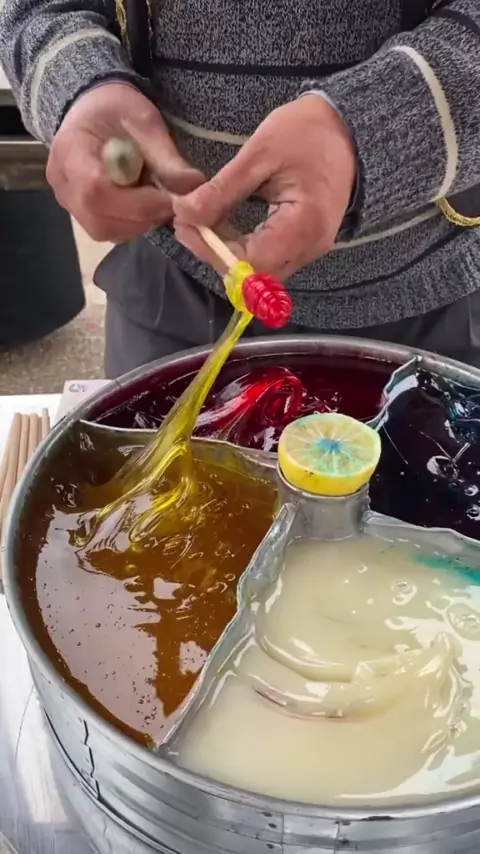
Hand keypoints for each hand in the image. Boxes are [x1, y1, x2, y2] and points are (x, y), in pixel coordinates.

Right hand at [47, 83, 203, 242]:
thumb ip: (166, 156)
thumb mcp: (144, 121)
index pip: (96, 190)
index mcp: (71, 150)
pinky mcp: (80, 214)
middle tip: (169, 201)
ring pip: (105, 230)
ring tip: (156, 199)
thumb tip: (194, 186)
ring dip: (140, 223)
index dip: (137, 202)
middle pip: (100, 218)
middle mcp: (62, 183)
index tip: (169, 198)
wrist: (90, 111)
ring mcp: (68, 203)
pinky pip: (108, 231)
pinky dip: (133, 224)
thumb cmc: (115, 110)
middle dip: (143, 216)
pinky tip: (144, 205)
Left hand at [174, 95, 355, 278]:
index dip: (212, 251)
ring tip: (201, 222)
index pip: (249, 262)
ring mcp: (309, 250)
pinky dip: (241, 249)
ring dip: (226, 253)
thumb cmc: (307, 133)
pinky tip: (223, 226)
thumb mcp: (259, 154)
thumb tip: (185, 214)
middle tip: (188, 223)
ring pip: (258, 272)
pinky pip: (268, 260)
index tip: (185, 225)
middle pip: (253, 274)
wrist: (348, 129)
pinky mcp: (304, 245)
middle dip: (215, 254)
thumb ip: (222, 190)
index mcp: (303, 226)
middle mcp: (309, 248)